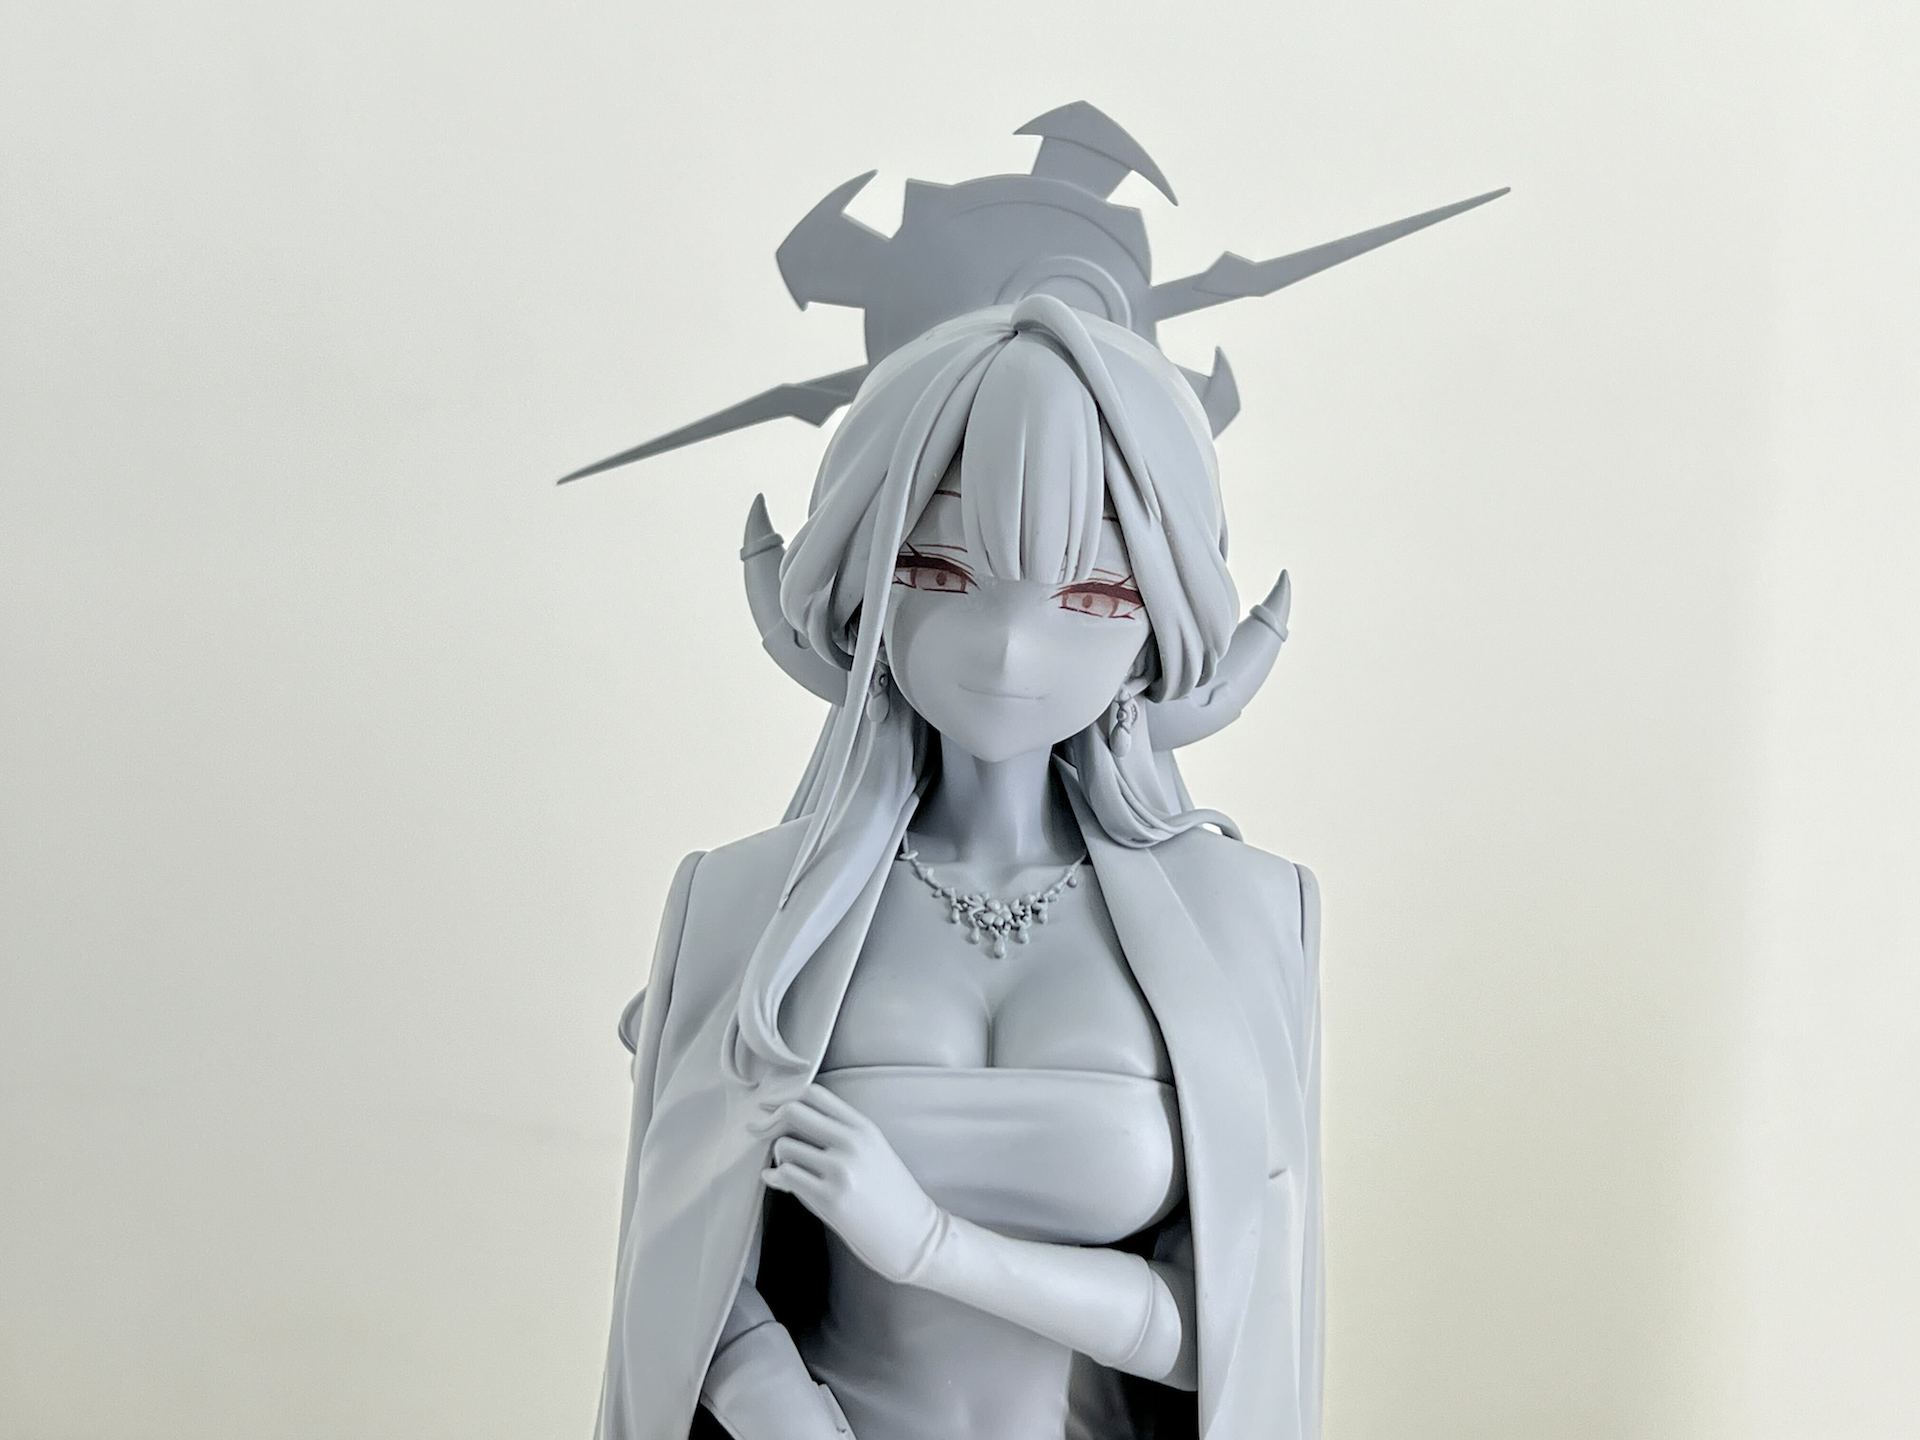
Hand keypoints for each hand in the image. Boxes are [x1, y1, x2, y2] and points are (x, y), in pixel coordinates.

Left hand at [750, 1081, 945, 1284]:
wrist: (912, 1234)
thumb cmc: (890, 1194)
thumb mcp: (873, 1151)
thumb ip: (838, 1134)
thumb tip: (790, 1125)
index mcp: (863, 1127)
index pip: (815, 1093)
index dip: (786, 1097)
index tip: (771, 1106)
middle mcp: (852, 1143)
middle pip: (793, 1111)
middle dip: (770, 1120)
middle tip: (760, 1131)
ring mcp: (840, 1170)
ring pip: (784, 1145)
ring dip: (779, 1156)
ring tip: (788, 1167)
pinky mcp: (829, 1198)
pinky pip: (785, 1175)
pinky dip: (775, 1176)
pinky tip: (776, 1180)